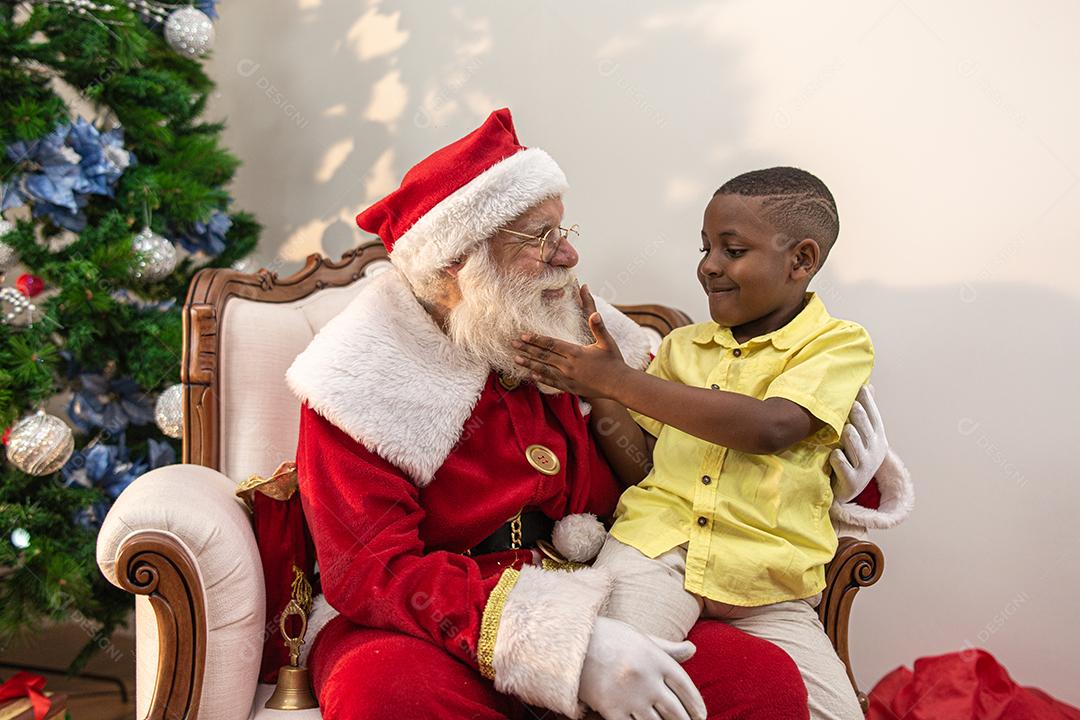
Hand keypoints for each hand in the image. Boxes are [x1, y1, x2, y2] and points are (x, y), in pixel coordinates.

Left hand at [512, 285, 627, 397]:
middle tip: (512, 344)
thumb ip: (598, 327)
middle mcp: (569, 366)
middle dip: (527, 349)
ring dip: (529, 364)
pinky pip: (553, 383)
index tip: (523, 335)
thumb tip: (595, 313)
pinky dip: (542, 378)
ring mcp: (569, 378)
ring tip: (515, 360)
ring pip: (544, 370)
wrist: (620, 385)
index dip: (536, 339)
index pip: (551, 344)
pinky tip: (532, 375)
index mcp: (576, 353)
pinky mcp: (571, 388)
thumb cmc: (615, 361)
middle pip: (544, 356)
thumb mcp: (607, 342)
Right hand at [578, 616, 706, 719]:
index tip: (700, 715)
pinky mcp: (611, 709)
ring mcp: (629, 696)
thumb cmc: (610, 638)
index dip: (696, 705)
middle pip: (676, 711)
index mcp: (656, 659)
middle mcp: (646, 679)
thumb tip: (693, 650)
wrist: (572, 643)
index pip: (686, 687)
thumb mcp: (641, 638)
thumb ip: (668, 648)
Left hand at [830, 384, 888, 502]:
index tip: (861, 388)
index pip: (874, 418)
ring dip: (850, 438)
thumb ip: (864, 413)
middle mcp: (874, 453)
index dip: (868, 404)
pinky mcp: (852, 482)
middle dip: (859, 417)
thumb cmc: (852, 457)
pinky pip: (843, 465)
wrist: (845, 490)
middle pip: (866, 430)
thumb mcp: (861, 435)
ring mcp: (864, 468)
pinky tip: (834, 454)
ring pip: (856, 447)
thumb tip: (868, 386)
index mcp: (877, 439)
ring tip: (845, 429)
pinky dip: (838, 459)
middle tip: (852, 404)